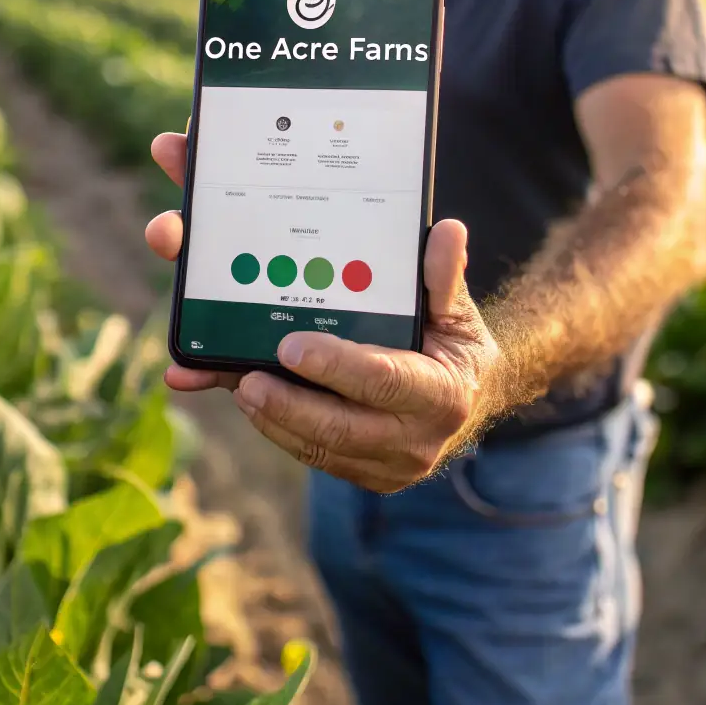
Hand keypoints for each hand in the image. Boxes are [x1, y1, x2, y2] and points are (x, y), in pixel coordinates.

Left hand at [146, 131, 503, 491]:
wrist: (468, 396)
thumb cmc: (454, 342)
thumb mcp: (455, 307)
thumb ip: (443, 274)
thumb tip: (448, 232)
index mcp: (440, 393)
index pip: (383, 381)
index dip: (335, 366)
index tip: (290, 346)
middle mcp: (415, 437)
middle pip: (340, 428)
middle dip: (287, 406)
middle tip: (245, 378)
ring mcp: (387, 464)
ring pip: (319, 447)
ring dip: (273, 419)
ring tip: (237, 385)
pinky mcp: (361, 472)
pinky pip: (313, 454)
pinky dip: (278, 427)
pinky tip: (249, 398)